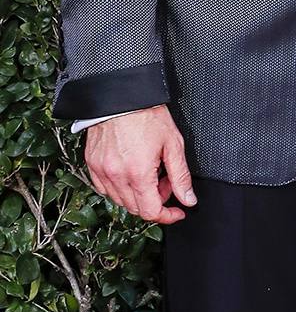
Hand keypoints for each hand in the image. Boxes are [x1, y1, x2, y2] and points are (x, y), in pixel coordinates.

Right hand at [85, 105, 195, 224]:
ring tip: (149, 170)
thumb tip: (188, 199)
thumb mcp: (173, 143)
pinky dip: (120, 187)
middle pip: (136, 208)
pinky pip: (105, 188)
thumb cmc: (147, 114)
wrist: (123, 95)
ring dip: (137, 194)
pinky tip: (131, 171)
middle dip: (155, 200)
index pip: (150, 212)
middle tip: (165, 179)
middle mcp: (116, 176)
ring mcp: (101, 171)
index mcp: (138, 173)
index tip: (177, 212)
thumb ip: (180, 175)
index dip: (167, 216)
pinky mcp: (92, 165)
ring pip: (120, 200)